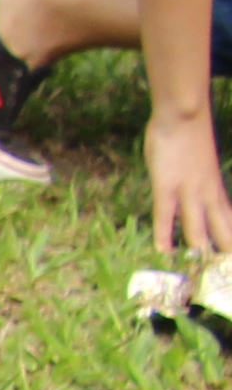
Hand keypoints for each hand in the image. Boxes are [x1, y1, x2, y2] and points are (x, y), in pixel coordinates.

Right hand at [155, 114, 228, 260]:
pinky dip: (165, 234)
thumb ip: (197, 181)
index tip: (230, 259)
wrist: (184, 116)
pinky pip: (166, 216)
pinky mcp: (167, 187)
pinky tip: (164, 251)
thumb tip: (193, 190)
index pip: (229, 222)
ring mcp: (189, 192)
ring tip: (200, 270)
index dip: (230, 240)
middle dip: (224, 251)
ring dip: (200, 249)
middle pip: (222, 229)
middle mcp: (208, 195)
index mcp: (216, 189)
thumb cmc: (189, 136)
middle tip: (222, 273)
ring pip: (199, 227)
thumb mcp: (199, 164)